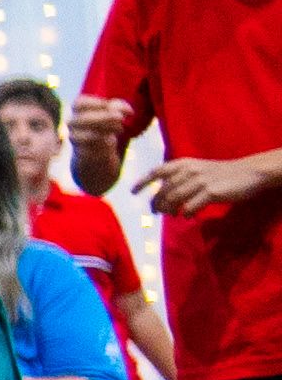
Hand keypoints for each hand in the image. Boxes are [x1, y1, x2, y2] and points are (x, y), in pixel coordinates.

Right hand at [70, 95, 143, 166]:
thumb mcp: (113, 113)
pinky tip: (110, 143)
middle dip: (105, 117)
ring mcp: (75, 138)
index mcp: (77, 111)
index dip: (96, 103)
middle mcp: (72, 123)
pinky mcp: (80, 152)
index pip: (80, 103)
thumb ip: (119, 108)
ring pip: (86, 134)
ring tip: (119, 129)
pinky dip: (104, 145)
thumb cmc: (105, 126)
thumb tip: (127, 111)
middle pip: (84, 119)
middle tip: (121, 118)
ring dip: (106, 131)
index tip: (109, 106)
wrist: (98, 151)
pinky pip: (91, 148)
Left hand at [141, 153, 276, 215]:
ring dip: (169, 210)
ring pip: (174, 199)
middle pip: (163, 191)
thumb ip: (179, 178)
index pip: (156, 172)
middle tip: (155, 212)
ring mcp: (200, 181)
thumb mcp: (196, 168)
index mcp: (183, 163)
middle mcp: (188, 171)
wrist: (248, 172)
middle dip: (156, 203)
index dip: (142, 182)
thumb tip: (161, 196)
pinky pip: (190, 207)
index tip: (132, 192)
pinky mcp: (211, 192)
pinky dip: (185, 213)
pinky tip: (187, 216)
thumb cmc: (220, 172)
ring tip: (170, 215)